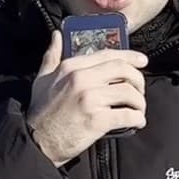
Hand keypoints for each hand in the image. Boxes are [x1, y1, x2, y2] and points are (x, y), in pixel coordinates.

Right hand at [26, 32, 148, 165]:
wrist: (36, 142)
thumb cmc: (41, 112)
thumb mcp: (42, 79)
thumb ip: (51, 56)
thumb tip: (57, 36)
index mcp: (71, 67)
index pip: (108, 55)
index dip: (130, 56)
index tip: (142, 61)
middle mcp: (81, 79)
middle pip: (123, 70)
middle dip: (138, 79)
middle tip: (140, 90)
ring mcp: (90, 99)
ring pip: (129, 93)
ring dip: (139, 102)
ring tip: (138, 109)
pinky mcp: (97, 120)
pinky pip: (128, 115)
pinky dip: (137, 119)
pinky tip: (137, 122)